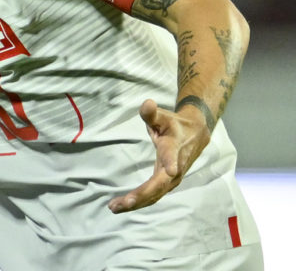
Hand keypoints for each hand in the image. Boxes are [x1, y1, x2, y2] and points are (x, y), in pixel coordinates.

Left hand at [107, 98, 210, 213]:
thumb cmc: (174, 125)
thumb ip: (152, 113)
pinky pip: (153, 195)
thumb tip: (146, 103)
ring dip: (136, 202)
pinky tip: (122, 205)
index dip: (171, 163)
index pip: (172, 157)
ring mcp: (171, 179)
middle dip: (142, 194)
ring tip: (115, 207)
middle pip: (159, 184)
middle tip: (123, 202)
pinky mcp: (166, 184)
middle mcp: (174, 169)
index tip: (170, 171)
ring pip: (154, 194)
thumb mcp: (163, 117)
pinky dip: (139, 201)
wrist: (195, 135)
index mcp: (173, 149)